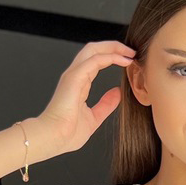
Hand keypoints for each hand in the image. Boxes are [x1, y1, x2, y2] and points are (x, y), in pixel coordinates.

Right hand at [35, 40, 137, 157]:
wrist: (54, 138)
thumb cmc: (67, 133)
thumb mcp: (94, 117)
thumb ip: (105, 104)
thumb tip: (117, 93)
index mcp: (79, 83)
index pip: (96, 61)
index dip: (112, 57)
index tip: (129, 60)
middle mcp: (75, 75)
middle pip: (94, 49)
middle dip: (114, 46)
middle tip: (131, 51)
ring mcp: (74, 74)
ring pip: (94, 49)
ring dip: (114, 48)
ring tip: (130, 52)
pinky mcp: (75, 77)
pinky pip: (95, 60)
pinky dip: (111, 57)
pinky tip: (124, 60)